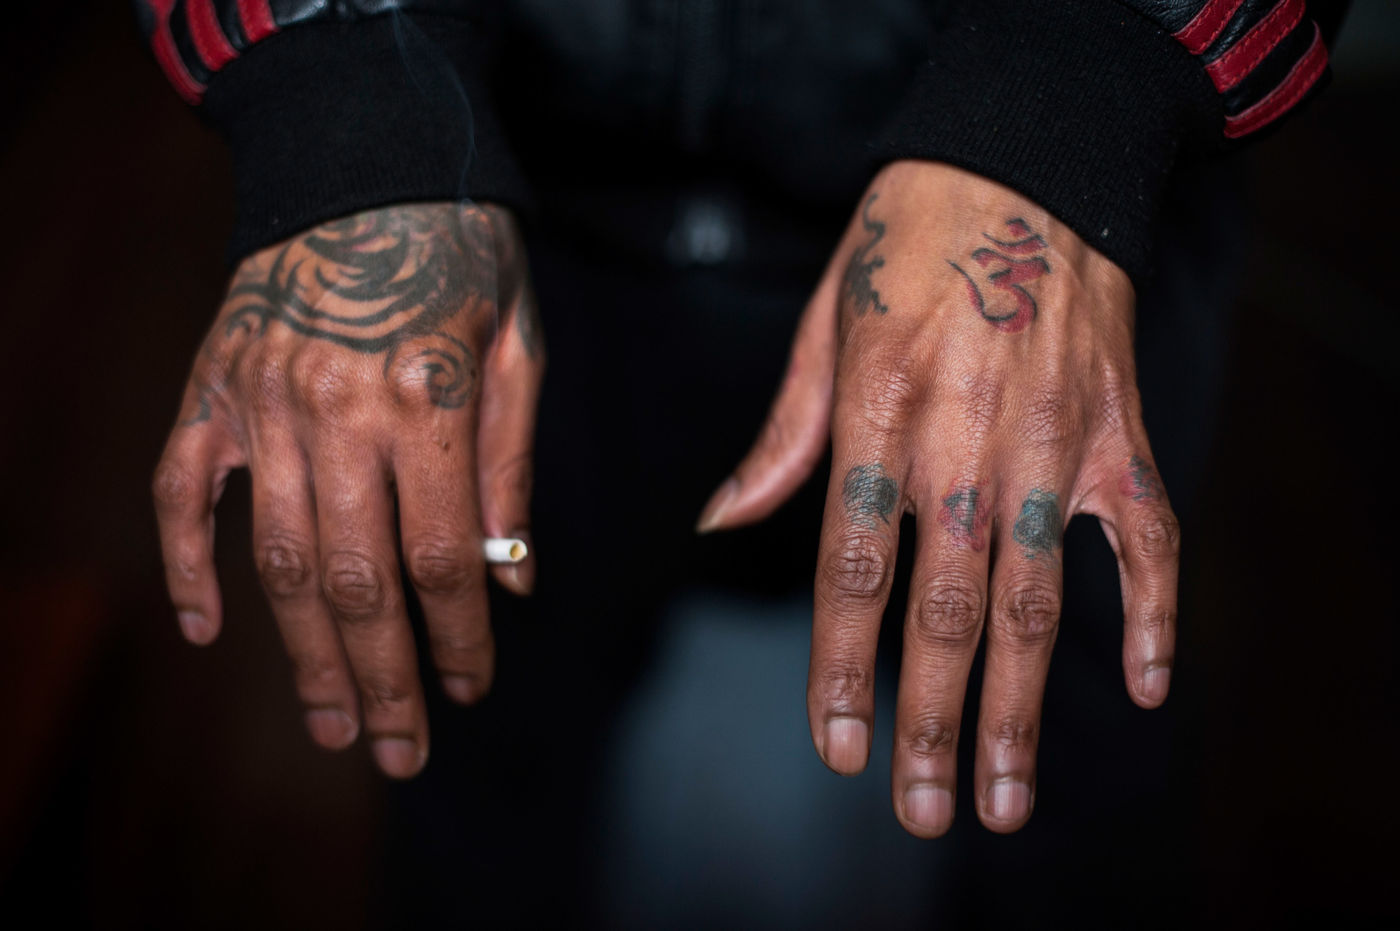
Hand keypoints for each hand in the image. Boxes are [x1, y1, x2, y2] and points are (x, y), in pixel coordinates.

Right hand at [153, 202, 543, 777]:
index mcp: (424, 402)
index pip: (440, 559)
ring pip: (274, 561)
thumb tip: (510, 582)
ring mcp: (259, 404)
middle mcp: (335, 413)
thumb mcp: (517, 352)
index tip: (472, 689)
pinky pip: (180, 493)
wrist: (363, 158)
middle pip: (356, 582)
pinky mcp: (209, 389)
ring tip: (331, 725)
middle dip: (384, 680)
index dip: (458, 637)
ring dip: (302, 655)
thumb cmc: (462, 254)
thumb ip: (509, 471)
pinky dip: (187, 565)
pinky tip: (209, 631)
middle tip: (399, 754)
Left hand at [698, 161, 1178, 834]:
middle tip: (923, 810)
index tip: (836, 750)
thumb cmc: (902, 247)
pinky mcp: (1119, 431)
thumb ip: (782, 440)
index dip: (842, 672)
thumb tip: (721, 523)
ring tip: (1010, 797)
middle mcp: (964, 445)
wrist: (1020, 163)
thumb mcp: (820, 330)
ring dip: (1023, 707)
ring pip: (1037, 600)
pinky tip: (1146, 685)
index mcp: (879, 418)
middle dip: (931, 723)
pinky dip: (1153, 612)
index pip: (852, 573)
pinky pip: (1147, 538)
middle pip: (945, 612)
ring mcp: (1052, 444)